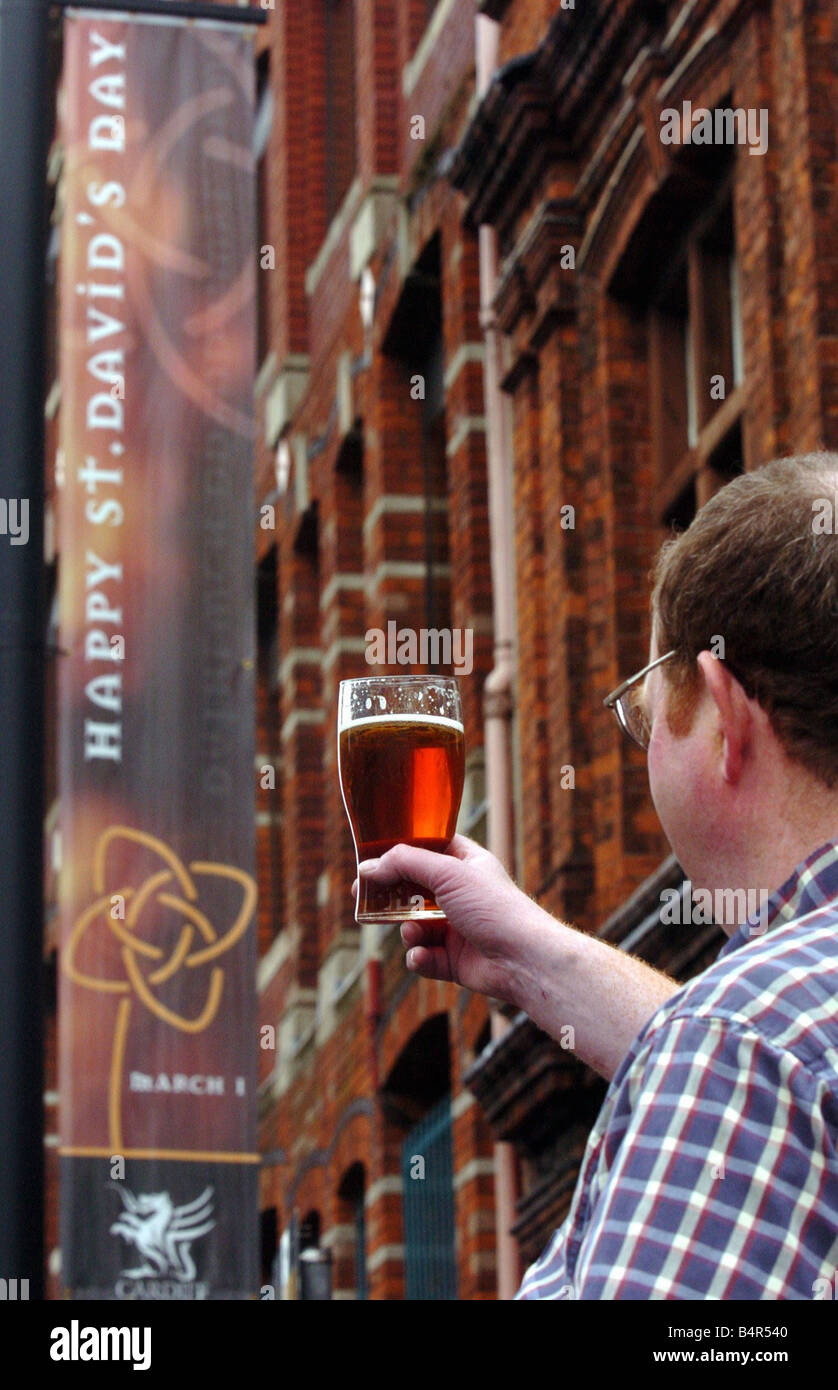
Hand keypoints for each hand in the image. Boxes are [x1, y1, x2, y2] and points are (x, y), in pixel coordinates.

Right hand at [354, 835, 535, 1004]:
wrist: (523, 958)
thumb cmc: (494, 906)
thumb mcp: (448, 872)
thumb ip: (405, 863)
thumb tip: (368, 867)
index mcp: (466, 864)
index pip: (428, 848)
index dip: (400, 852)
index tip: (372, 857)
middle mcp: (461, 894)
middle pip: (413, 889)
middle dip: (390, 896)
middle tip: (362, 896)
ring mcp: (457, 928)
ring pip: (413, 926)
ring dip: (407, 931)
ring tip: (413, 933)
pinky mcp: (454, 960)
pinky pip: (424, 957)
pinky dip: (419, 958)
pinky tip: (423, 957)